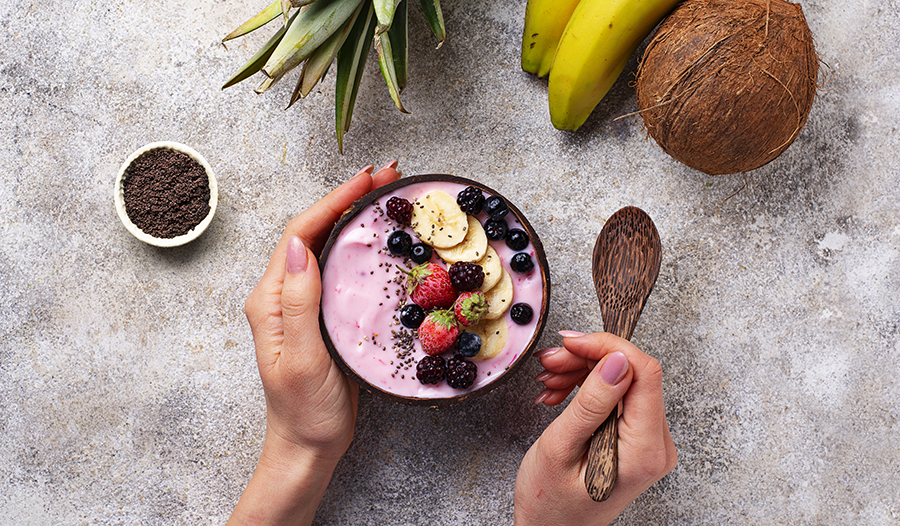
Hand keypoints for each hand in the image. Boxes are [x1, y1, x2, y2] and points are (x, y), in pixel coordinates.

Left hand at [229, 162, 400, 525]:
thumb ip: (297, 302)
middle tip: (390, 175)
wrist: (307, 446)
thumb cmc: (302, 409)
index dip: (335, 200)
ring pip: (329, 245)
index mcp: (271, 298)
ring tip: (390, 195)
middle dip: (349, 197)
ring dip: (356, 215)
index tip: (369, 179)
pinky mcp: (324, 314)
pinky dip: (362, 246)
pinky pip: (342, 269)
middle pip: (315, 230)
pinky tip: (383, 239)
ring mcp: (304, 303)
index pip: (301, 233)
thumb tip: (298, 245)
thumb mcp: (300, 357)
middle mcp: (284, 293)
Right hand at [514, 332, 676, 525]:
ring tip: (549, 381)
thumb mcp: (562, 448)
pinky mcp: (636, 438)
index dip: (608, 347)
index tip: (573, 342)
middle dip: (588, 359)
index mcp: (644, 450)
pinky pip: (617, 396)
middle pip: (633, 374)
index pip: (644, 373)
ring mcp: (648, 442)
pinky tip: (560, 392)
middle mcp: (656, 446)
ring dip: (583, 372)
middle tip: (550, 362)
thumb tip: (616, 360)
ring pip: (622, 381)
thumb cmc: (551, 504)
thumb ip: (592, 403)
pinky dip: (587, 387)